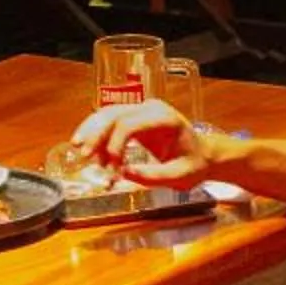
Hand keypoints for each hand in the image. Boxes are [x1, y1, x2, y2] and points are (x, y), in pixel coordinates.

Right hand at [70, 98, 207, 184]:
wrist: (203, 155)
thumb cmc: (194, 164)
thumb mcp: (179, 176)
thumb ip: (153, 176)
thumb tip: (123, 173)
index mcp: (164, 118)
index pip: (129, 124)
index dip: (114, 144)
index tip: (111, 167)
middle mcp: (151, 108)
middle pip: (114, 115)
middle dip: (96, 135)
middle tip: (84, 156)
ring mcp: (142, 110)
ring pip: (108, 115)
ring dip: (92, 132)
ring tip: (82, 153)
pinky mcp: (135, 118)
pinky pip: (111, 121)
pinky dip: (99, 135)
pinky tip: (93, 153)